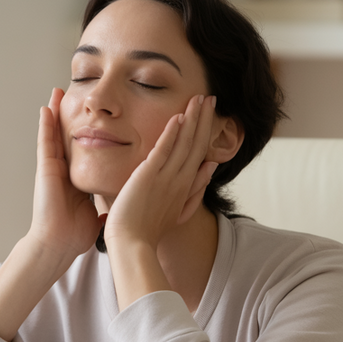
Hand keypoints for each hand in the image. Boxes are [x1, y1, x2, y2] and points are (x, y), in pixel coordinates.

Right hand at [27, 88, 102, 266]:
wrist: (59, 244)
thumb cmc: (75, 235)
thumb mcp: (97, 217)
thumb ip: (106, 210)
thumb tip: (117, 211)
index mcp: (77, 180)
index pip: (85, 151)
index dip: (89, 133)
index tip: (96, 117)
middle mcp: (63, 171)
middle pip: (68, 137)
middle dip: (72, 116)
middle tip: (76, 94)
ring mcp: (52, 168)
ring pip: (55, 134)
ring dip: (56, 112)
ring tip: (59, 92)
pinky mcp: (45, 169)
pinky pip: (45, 142)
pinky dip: (46, 124)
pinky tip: (48, 107)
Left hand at [103, 94, 218, 252]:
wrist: (132, 244)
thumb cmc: (148, 231)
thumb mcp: (179, 212)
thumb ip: (196, 190)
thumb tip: (211, 166)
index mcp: (185, 187)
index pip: (199, 152)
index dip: (206, 131)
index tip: (210, 113)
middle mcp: (180, 180)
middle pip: (196, 144)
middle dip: (204, 119)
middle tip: (210, 97)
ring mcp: (166, 178)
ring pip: (184, 143)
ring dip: (193, 119)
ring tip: (199, 98)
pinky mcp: (149, 177)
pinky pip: (164, 150)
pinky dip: (172, 134)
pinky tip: (179, 117)